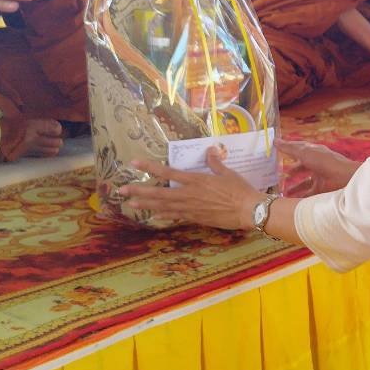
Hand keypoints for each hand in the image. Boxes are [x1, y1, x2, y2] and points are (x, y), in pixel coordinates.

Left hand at [122, 151, 262, 229]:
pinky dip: (164, 215)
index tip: (134, 163)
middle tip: (121, 190)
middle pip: (159, 193)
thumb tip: (209, 150)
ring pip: (163, 206)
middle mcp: (189, 194)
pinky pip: (175, 216)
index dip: (150, 167)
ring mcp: (191, 208)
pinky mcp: (196, 219)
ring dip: (146, 205)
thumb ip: (215, 163)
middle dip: (139, 191)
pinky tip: (154, 215)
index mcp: (195, 180)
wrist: (248, 211)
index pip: (168, 172)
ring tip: (131, 204)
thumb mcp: (228, 173)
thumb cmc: (240, 190)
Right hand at [278, 139, 360, 190]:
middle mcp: (317, 163)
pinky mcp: (323, 189)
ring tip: (283, 191)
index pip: (299, 149)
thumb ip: (289, 148)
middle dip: (292, 171)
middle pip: (302, 167)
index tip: (277, 152)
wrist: (344, 178)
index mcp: (314, 152)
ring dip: (294, 187)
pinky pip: (309, 194)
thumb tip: (275, 140)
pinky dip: (301, 197)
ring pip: (304, 182)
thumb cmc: (324, 161)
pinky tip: (292, 200)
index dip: (289, 150)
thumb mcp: (304, 153)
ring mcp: (320, 177)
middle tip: (279, 176)